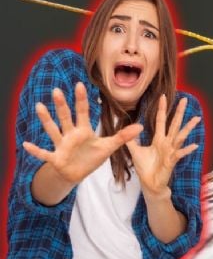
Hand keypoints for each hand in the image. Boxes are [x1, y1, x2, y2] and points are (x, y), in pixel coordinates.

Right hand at [23, 82, 142, 184]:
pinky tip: (25, 144)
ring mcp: (62, 146)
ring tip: (39, 106)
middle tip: (57, 90)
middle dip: (62, 105)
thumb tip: (141, 126)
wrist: (77, 174)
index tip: (79, 84)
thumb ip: (123, 136)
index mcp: (84, 131)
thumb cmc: (91, 157)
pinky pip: (44, 154)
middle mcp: (71, 135)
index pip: (83, 112)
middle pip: (66, 117)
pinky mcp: (56, 158)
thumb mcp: (109, 147)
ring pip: (53, 130)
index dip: (81, 100)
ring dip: (46, 120)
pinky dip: (35, 150)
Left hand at [126, 95, 200, 197]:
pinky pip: (180, 153)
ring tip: (196, 118)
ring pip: (180, 136)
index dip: (161, 109)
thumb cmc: (145, 168)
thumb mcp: (135, 151)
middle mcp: (167, 142)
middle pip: (174, 124)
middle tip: (184, 100)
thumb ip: (131, 140)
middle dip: (178, 112)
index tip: (163, 97)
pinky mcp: (172, 160)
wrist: (150, 183)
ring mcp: (171, 150)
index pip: (160, 120)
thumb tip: (125, 129)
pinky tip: (194, 145)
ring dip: (188, 128)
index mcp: (159, 139)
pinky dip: (187, 149)